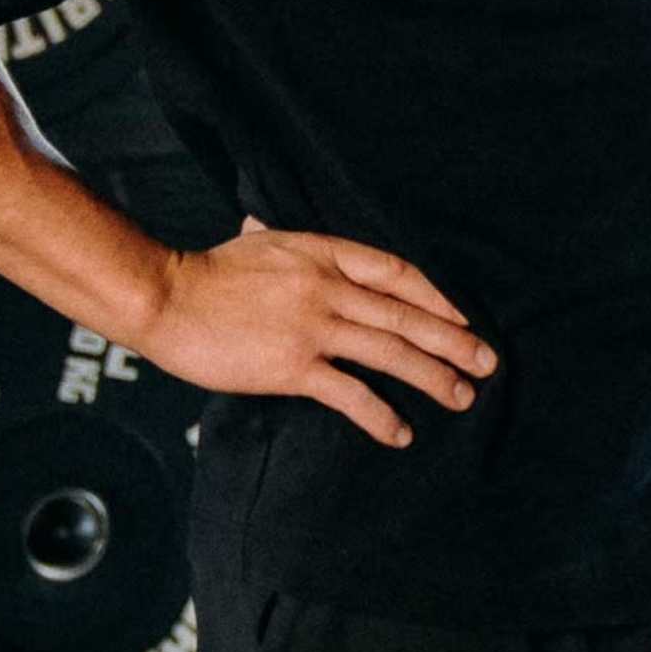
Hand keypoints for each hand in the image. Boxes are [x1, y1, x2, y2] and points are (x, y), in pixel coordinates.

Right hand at [134, 225, 493, 448]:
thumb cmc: (204, 272)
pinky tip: (401, 432)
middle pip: (406, 314)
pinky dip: (382, 415)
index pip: (397, 271)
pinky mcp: (293, 366)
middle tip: (486, 363)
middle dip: (453, 342)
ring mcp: (313, 326)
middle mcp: (327, 286)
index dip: (437, 297)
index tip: (461, 318)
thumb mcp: (254, 241)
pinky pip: (351, 393)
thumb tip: (260, 220)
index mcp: (323, 252)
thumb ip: (277, 239)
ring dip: (434, 377)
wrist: (163, 296)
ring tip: (461, 397)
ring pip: (391, 351)